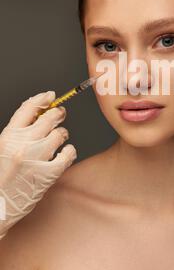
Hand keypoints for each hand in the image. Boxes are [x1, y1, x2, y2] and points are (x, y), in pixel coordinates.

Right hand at [0, 91, 76, 239]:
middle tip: (60, 115)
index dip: (42, 98)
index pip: (28, 108)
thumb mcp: (1, 150)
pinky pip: (68, 154)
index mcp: (8, 136)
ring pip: (60, 134)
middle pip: (49, 118)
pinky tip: (65, 154)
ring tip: (59, 139)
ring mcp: (36, 158)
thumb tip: (37, 115)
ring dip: (62, 134)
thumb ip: (16, 134)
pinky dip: (69, 152)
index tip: (50, 96)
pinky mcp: (48, 174)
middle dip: (58, 114)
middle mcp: (22, 144)